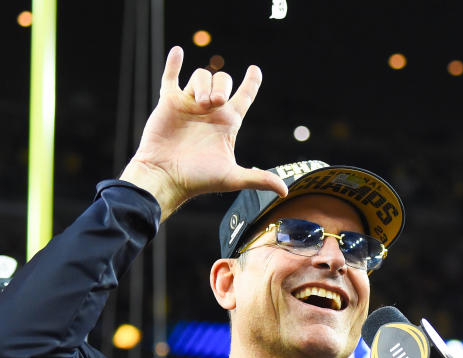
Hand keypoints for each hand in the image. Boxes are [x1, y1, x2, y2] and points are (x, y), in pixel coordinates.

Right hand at [119, 46, 287, 219]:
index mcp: (227, 123)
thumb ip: (258, 179)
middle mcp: (210, 111)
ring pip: (201, 76)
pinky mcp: (169, 103)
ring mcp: (189, 105)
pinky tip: (179, 51)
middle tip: (216, 102)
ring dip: (203, 84)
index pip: (244, 96)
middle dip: (222, 85)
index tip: (255, 69)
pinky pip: (171, 77)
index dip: (251, 82)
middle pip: (222, 81)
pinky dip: (174, 63)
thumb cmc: (199, 179)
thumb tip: (285, 191)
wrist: (166, 177)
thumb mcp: (232, 177)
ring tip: (200, 103)